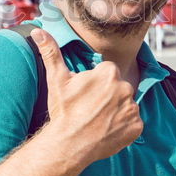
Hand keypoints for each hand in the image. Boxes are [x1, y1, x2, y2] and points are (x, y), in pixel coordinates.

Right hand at [32, 28, 142, 163]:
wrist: (69, 144)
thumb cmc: (63, 111)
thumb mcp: (57, 80)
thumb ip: (51, 52)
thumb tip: (38, 31)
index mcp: (109, 73)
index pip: (108, 72)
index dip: (96, 84)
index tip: (86, 95)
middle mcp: (125, 87)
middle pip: (119, 88)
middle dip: (108, 96)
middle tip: (91, 108)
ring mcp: (132, 108)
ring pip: (126, 104)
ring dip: (116, 111)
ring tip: (98, 120)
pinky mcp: (137, 126)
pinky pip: (133, 123)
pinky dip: (124, 127)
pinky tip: (108, 130)